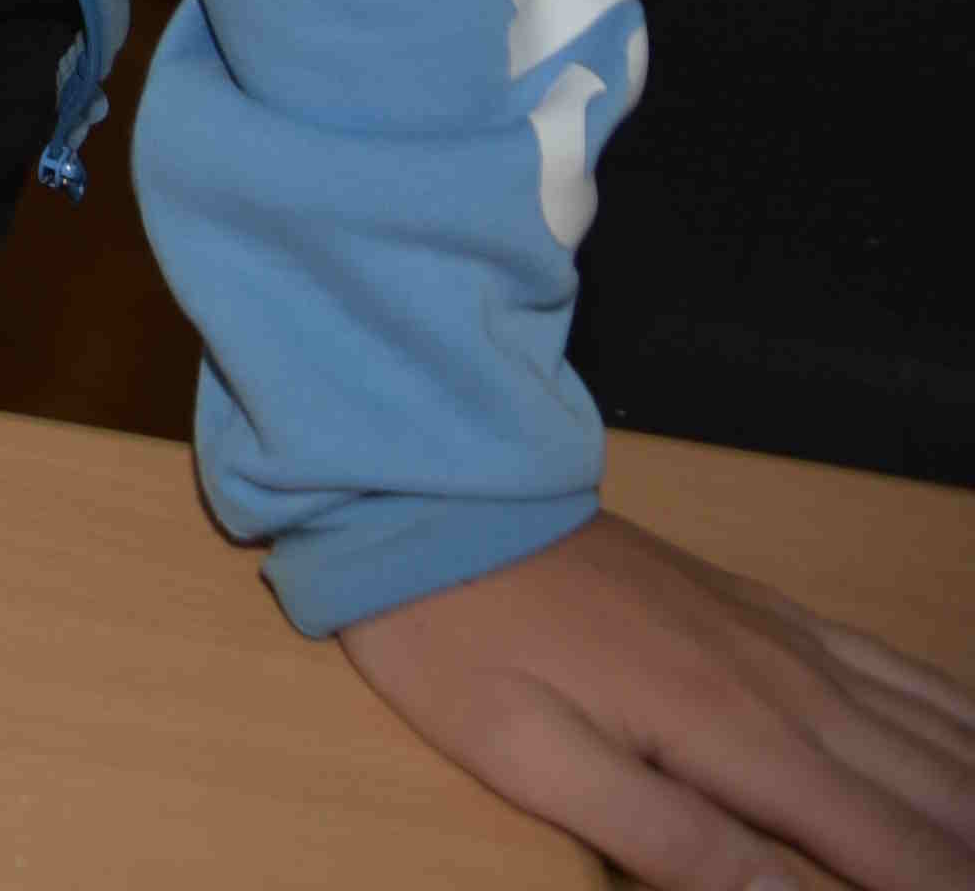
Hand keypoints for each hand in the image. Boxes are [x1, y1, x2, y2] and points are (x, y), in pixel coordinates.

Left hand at [338, 512, 974, 887]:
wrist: (430, 498)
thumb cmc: (464, 641)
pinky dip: (958, 717)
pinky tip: (974, 741)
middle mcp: (793, 687)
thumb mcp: (533, 760)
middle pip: (939, 794)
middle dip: (972, 853)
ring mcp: (786, 640)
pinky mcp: (767, 610)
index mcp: (742, 738)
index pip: (894, 850)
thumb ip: (666, 839)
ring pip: (939, 730)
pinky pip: (899, 667)